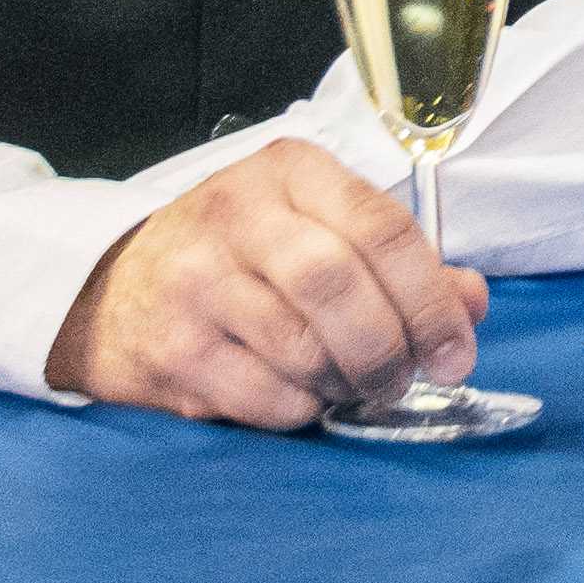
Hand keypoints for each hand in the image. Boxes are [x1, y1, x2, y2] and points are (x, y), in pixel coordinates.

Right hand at [45, 139, 488, 428]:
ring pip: (303, 348)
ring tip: (353, 384)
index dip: (432, 299)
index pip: (381, 229)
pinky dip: (302, 409)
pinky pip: (265, 397)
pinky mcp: (170, 349)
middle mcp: (236, 216)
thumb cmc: (240, 255)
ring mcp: (194, 282)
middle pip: (339, 286)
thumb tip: (470, 303)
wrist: (112, 288)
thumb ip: (400, 260)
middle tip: (405, 380)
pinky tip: (302, 395)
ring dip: (347, 382)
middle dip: (391, 347)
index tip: (457, 350)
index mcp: (290, 173)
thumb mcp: (317, 227)